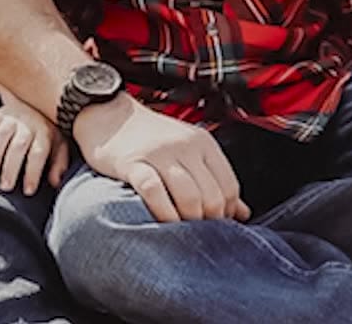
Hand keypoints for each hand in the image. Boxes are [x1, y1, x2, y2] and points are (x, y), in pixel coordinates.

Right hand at [0, 92, 69, 195]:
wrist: (36, 101)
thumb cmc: (47, 133)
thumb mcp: (58, 145)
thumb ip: (59, 163)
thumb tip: (56, 183)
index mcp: (45, 132)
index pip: (39, 153)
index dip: (33, 172)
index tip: (28, 191)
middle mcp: (28, 124)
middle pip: (19, 146)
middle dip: (11, 167)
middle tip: (6, 187)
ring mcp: (12, 117)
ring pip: (2, 135)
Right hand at [75, 98, 250, 223]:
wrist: (108, 114)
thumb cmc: (151, 140)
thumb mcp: (189, 152)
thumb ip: (215, 180)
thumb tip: (244, 214)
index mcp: (204, 143)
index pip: (229, 186)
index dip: (228, 213)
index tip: (217, 227)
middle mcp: (186, 147)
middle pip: (212, 195)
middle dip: (210, 223)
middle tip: (199, 236)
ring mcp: (159, 154)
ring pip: (189, 196)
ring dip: (190, 223)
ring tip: (183, 235)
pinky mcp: (133, 163)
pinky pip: (154, 192)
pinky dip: (163, 213)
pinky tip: (162, 225)